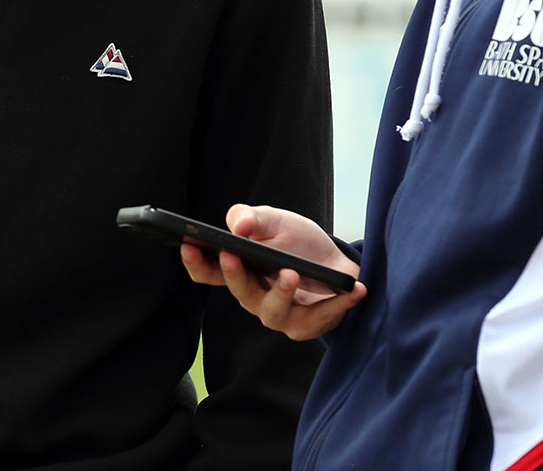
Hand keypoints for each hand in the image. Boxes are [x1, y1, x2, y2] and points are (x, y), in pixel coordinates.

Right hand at [180, 204, 365, 340]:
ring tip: (290, 273)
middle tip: (232, 255)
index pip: (208, 273)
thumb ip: (251, 217)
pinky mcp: (308, 325)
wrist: (335, 262)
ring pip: (273, 312)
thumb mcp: (274, 220)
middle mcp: (254, 298)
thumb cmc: (297, 242)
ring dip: (281, 293)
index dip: (195, 261)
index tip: (188, 243)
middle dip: (234, 275)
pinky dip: (338, 304)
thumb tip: (238, 226)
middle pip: (239, 292)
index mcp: (239, 272)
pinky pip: (319, 319)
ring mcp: (280, 315)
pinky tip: (354, 289)